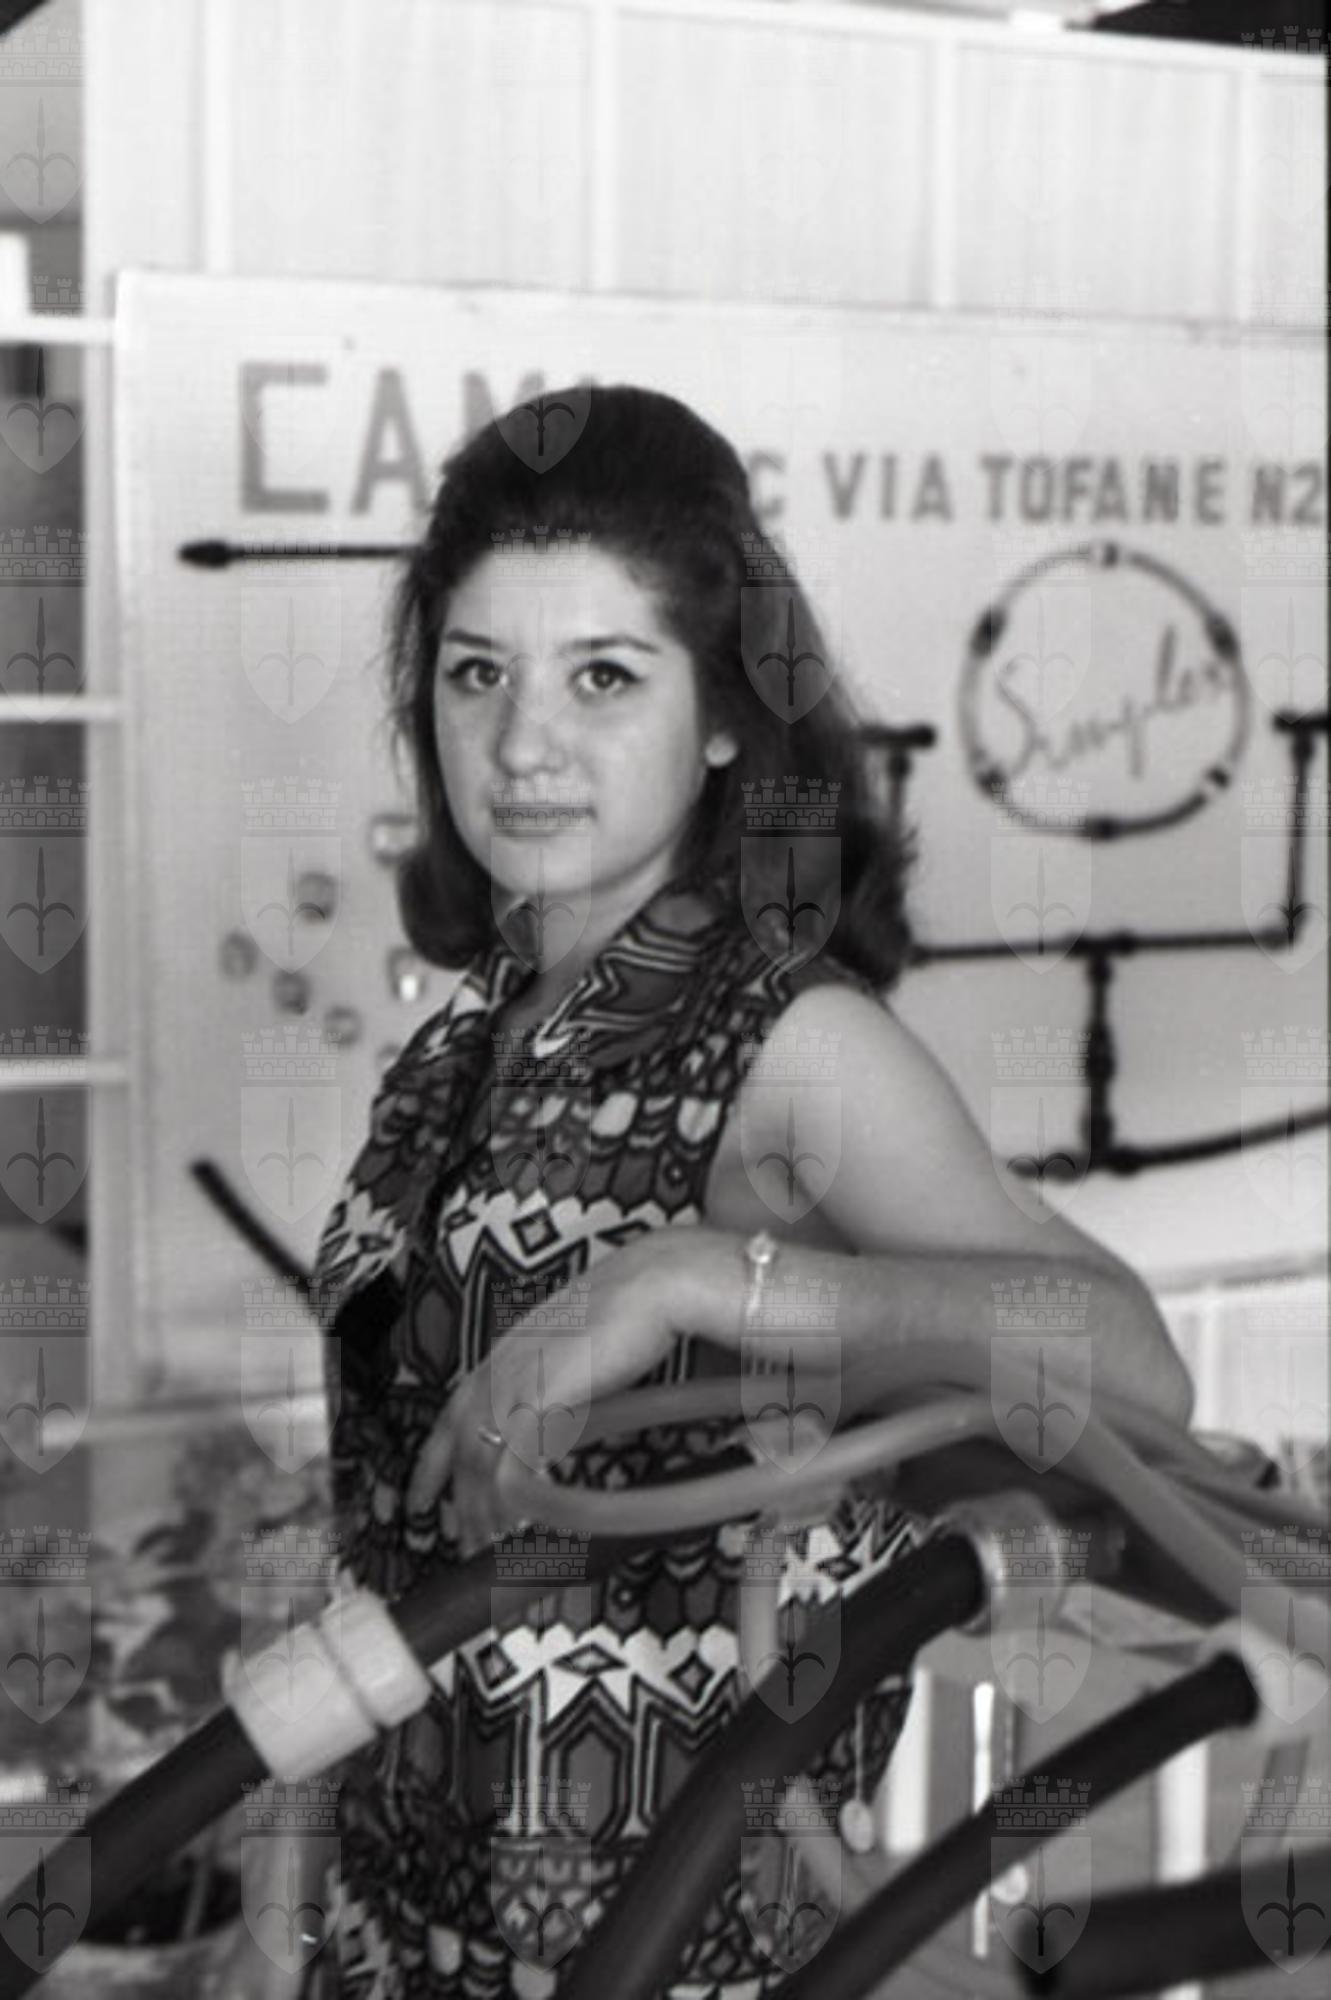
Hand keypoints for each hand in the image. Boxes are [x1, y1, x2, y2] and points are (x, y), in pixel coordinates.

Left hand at [405, 1235, 688, 1557]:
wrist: (650, 1284)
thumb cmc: (627, 1305)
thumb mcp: (575, 1340)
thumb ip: (556, 1372)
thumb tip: (562, 1403)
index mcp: (506, 1352)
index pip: (452, 1413)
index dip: (433, 1460)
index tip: (422, 1496)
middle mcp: (501, 1367)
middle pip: (461, 1444)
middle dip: (458, 1498)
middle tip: (461, 1540)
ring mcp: (518, 1383)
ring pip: (481, 1460)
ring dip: (485, 1508)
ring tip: (492, 1543)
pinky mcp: (543, 1400)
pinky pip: (514, 1462)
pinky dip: (513, 1496)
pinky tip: (522, 1519)